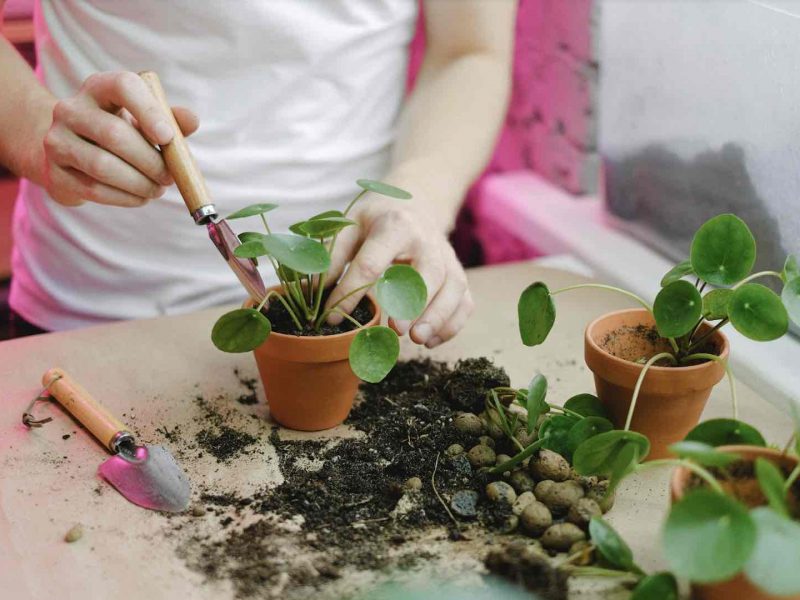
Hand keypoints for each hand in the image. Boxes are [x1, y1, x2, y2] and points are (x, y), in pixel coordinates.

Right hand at [41, 71, 197, 206]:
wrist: (74, 152)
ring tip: (157, 189)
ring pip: (103, 166)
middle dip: (150, 161)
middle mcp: (71, 109)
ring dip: (139, 183)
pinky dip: (125, 198)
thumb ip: (171, 119)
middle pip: (114, 134)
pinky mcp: (54, 172)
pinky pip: (94, 189)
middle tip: (170, 177)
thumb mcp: (145, 121)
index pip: (123, 86)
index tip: (167, 137)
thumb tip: (192, 121)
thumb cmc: (122, 132)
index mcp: (99, 87)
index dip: (148, 111)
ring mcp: (57, 140)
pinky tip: (140, 197)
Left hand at [325, 196, 473, 347]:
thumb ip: (332, 256)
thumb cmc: (377, 219)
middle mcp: (428, 241)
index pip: (372, 262)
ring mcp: (448, 258)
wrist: (417, 202)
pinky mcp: (459, 275)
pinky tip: (431, 341)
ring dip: (438, 316)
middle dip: (414, 303)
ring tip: (417, 340)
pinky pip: (464, 302)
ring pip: (453, 288)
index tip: (333, 317)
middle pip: (428, 273)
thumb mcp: (349, 224)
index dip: (351, 291)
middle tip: (396, 330)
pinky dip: (452, 324)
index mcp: (395, 225)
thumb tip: (311, 292)